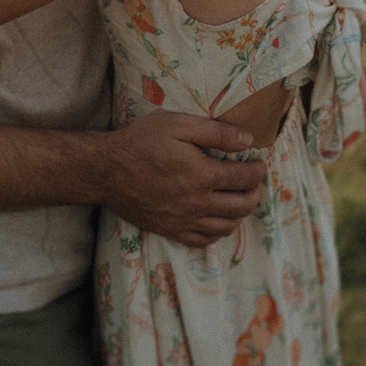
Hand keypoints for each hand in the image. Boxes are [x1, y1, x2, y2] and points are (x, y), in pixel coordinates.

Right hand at [100, 111, 264, 247]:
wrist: (106, 170)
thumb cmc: (141, 142)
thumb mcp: (178, 124)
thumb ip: (216, 132)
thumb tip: (248, 139)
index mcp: (203, 175)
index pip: (245, 178)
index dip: (258, 170)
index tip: (259, 162)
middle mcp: (198, 204)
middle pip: (242, 206)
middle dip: (255, 192)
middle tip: (253, 181)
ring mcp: (185, 221)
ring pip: (227, 226)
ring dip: (240, 212)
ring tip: (238, 198)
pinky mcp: (171, 231)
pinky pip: (204, 241)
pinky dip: (218, 231)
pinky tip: (217, 218)